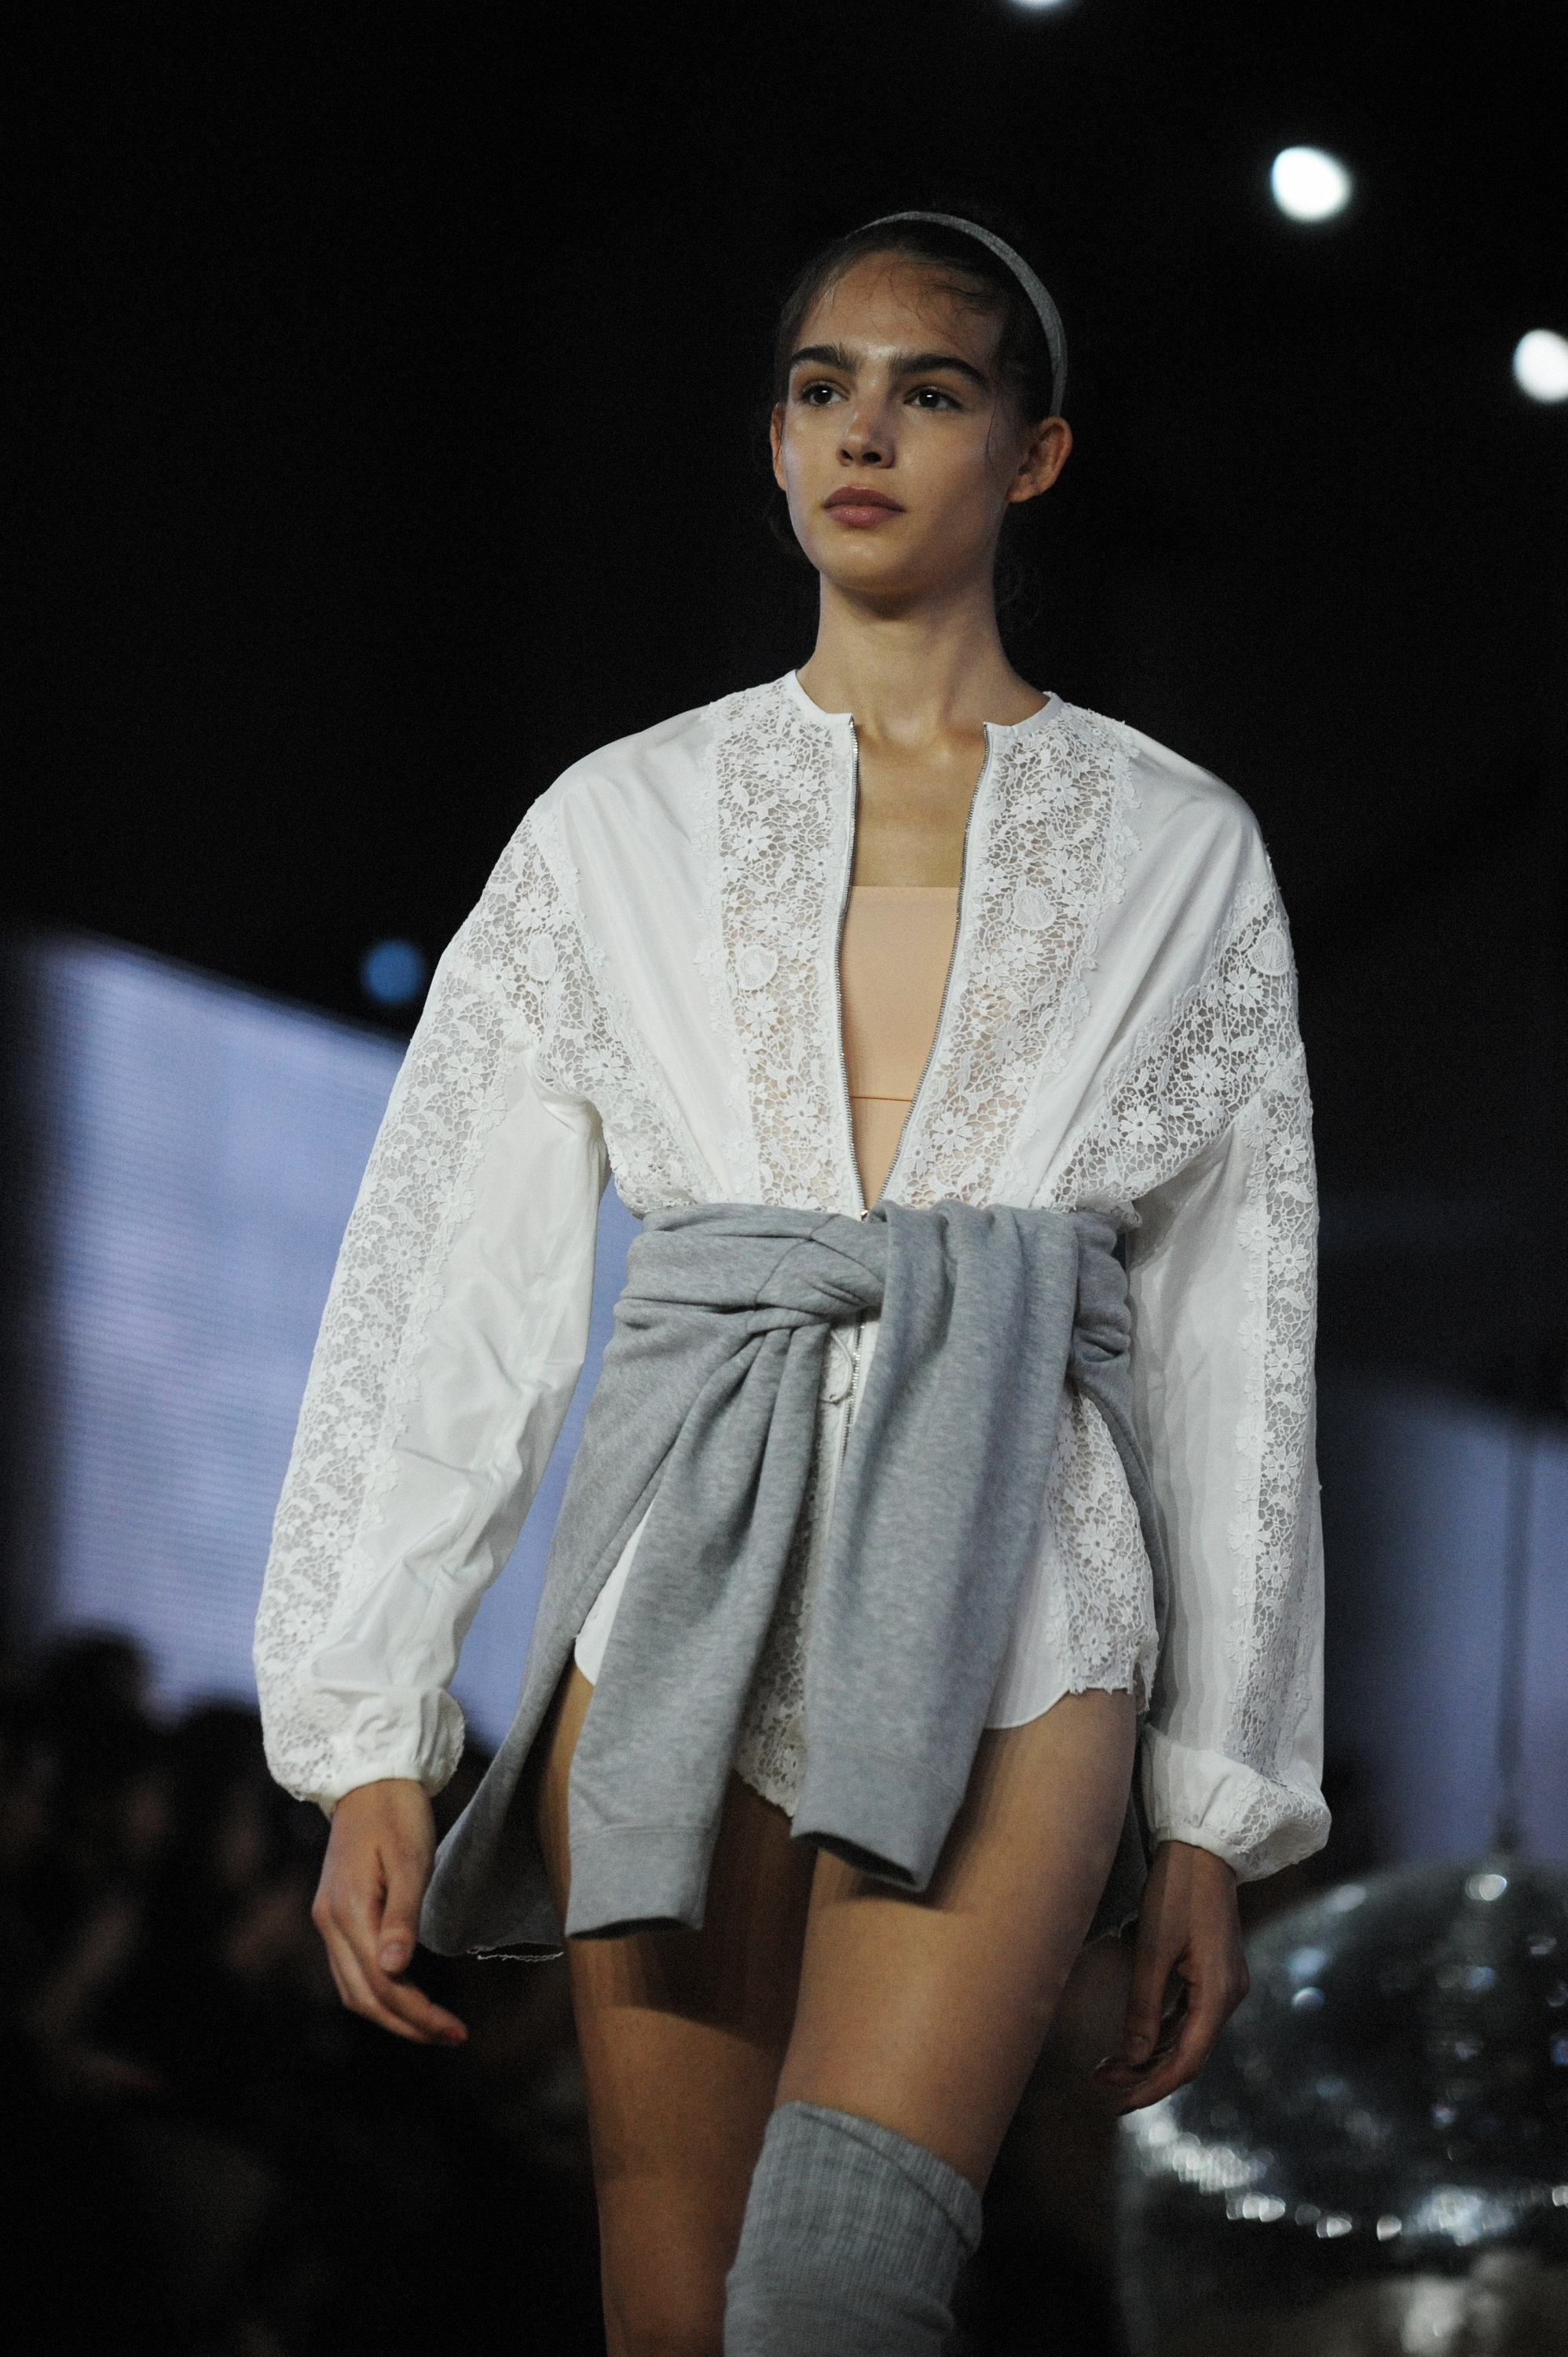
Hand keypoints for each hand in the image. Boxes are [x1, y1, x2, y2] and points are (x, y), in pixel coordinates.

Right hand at [311, 1779, 466, 2045]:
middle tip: (452, 2036)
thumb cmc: (398, 1813)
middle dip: (407, 2024)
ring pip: (353, 1990)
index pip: (383, 1984)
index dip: (419, 2014)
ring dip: (391, 2015)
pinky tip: (407, 1997)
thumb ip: (402, 1916)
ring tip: (433, 2027)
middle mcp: (329, 1923)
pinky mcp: (334, 1915)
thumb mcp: (411, 1859)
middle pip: (364, 1998)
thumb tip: (394, 1970)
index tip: (456, 2030)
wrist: (369, 1778)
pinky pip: (351, 1970)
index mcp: (347, 1911)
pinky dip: (378, 1993)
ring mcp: (327, 1920)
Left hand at [1094, 1840, 1246, 2112]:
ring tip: (1108, 2068)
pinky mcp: (1214, 1974)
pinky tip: (1133, 2042)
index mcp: (1219, 1994)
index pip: (1187, 2061)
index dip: (1151, 2086)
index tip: (1117, 2101)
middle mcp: (1229, 1996)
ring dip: (1150, 2056)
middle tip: (1102, 2086)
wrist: (1202, 1847)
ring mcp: (1224, 1986)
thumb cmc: (1176, 1890)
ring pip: (1187, 2038)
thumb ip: (1143, 2007)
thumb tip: (1131, 2059)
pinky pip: (1188, 2017)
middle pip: (1188, 2055)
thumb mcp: (1152, 1948)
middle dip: (1145, 2075)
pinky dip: (1161, 2033)